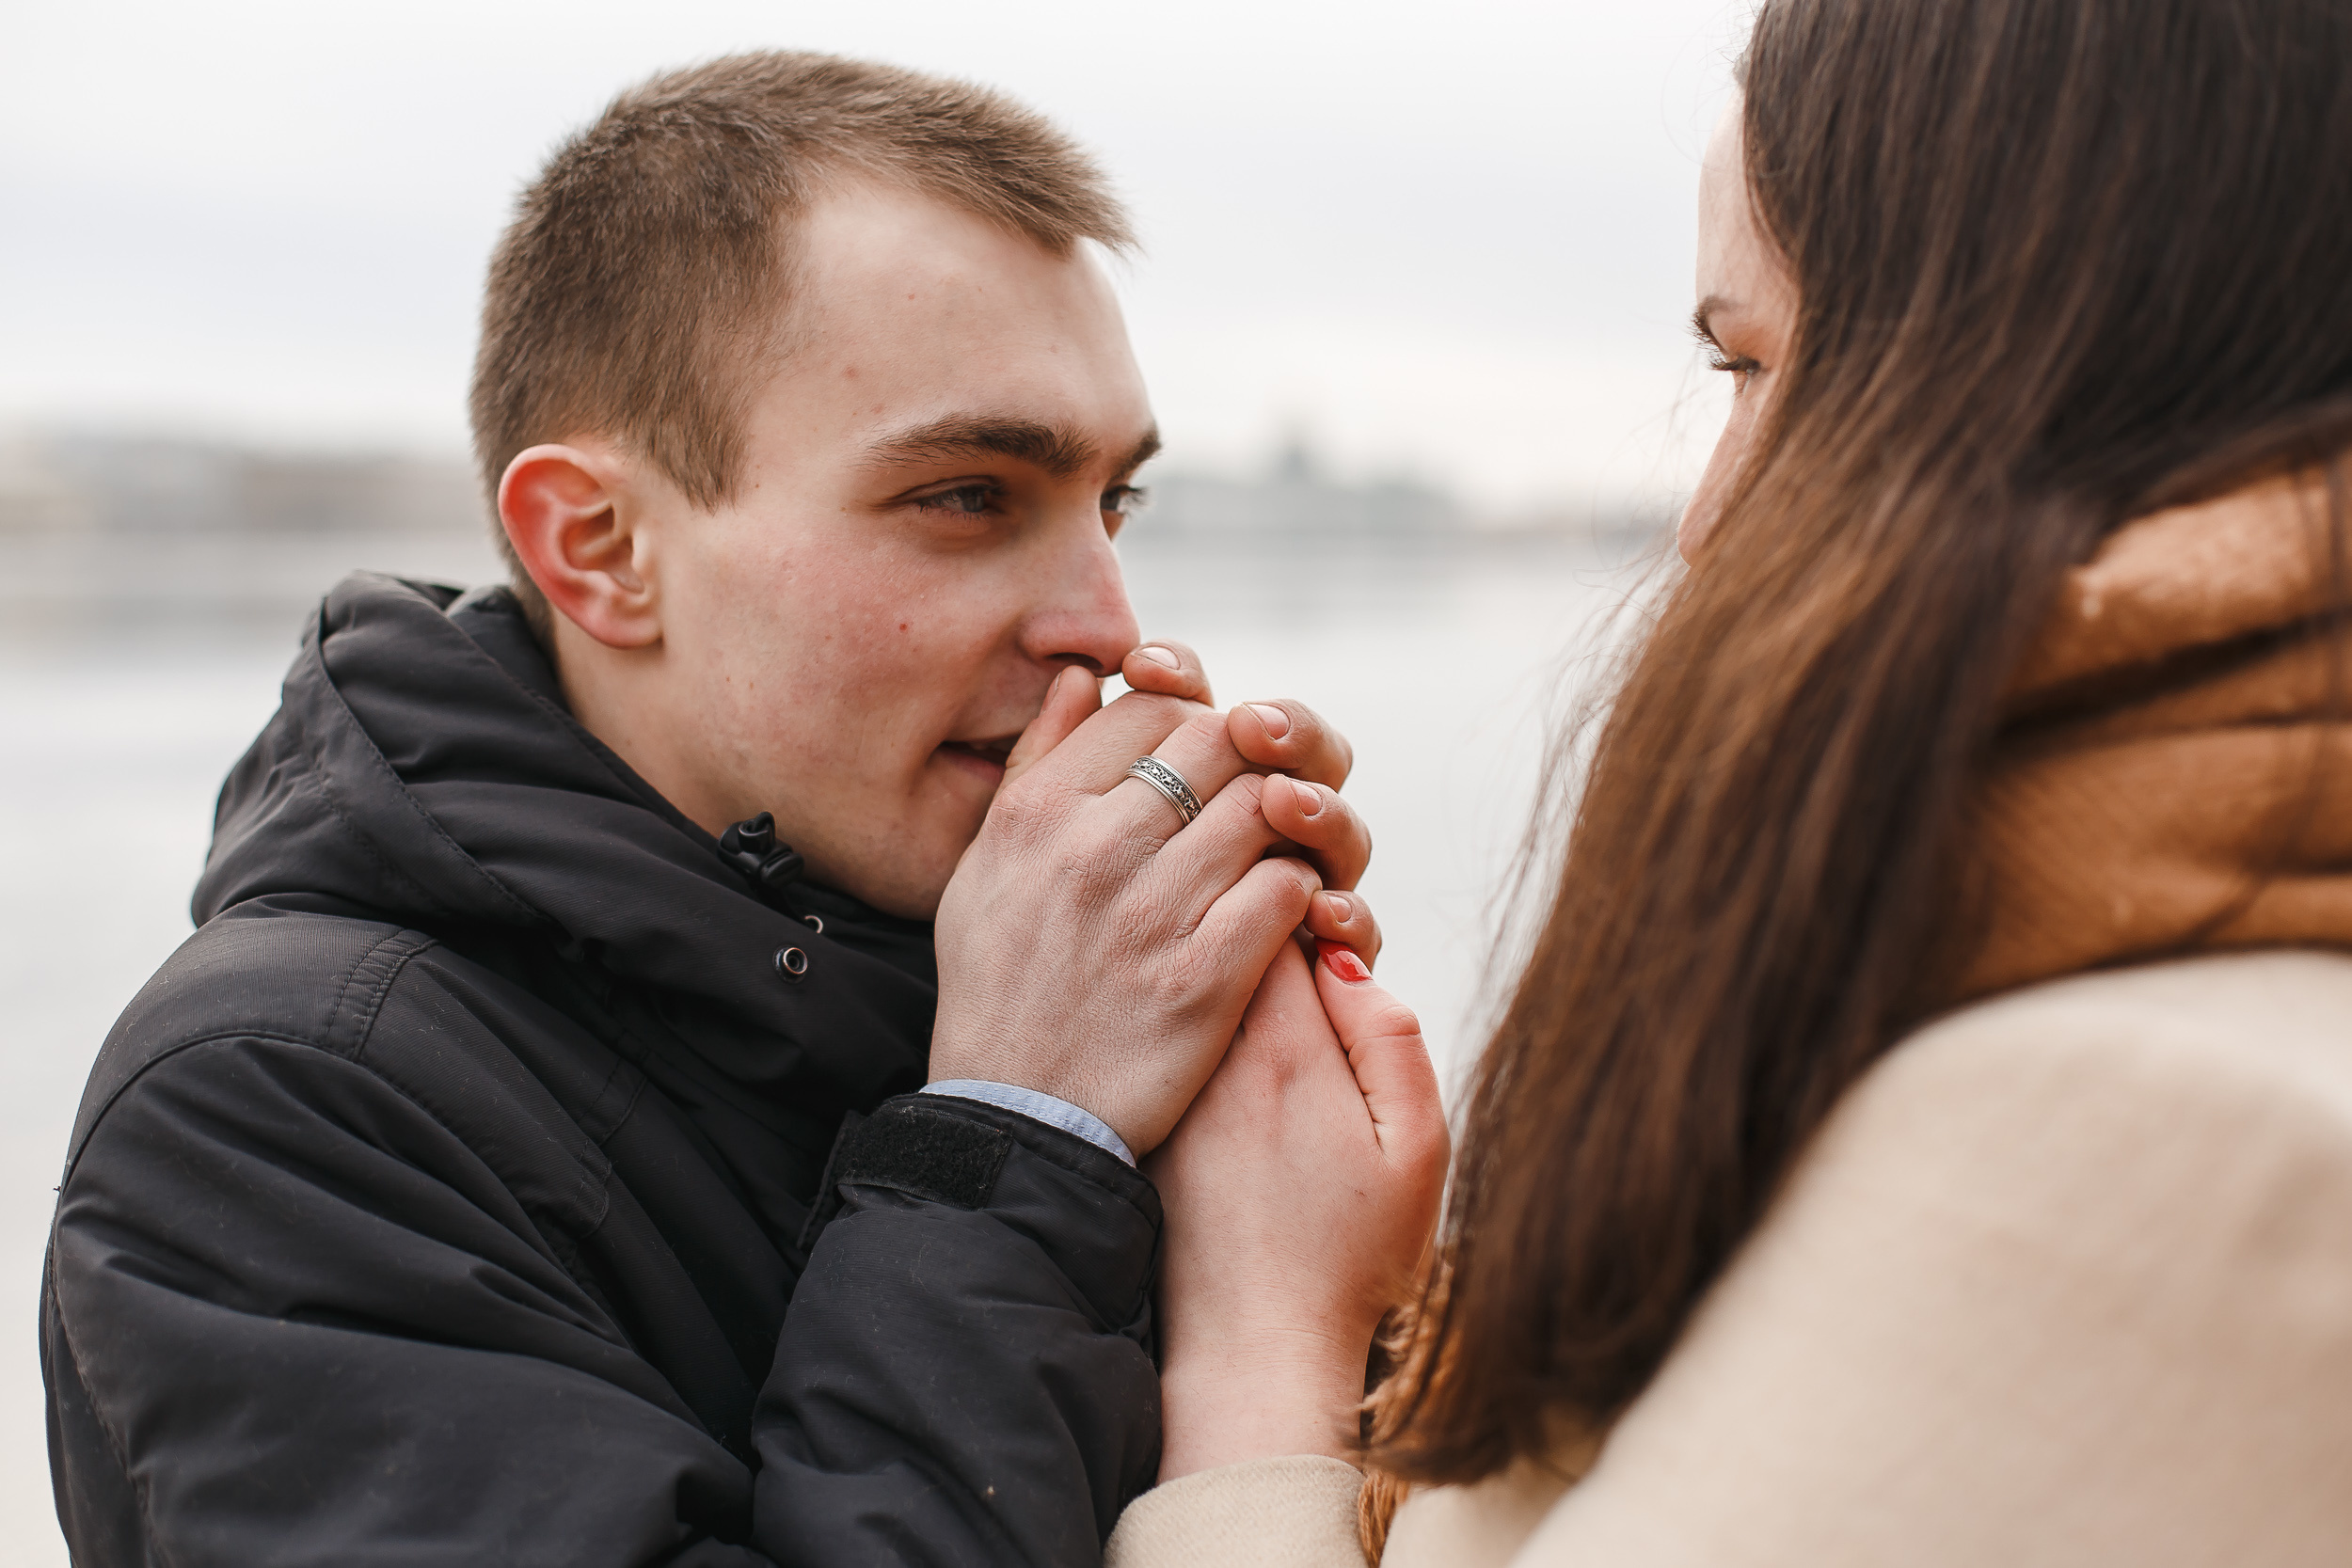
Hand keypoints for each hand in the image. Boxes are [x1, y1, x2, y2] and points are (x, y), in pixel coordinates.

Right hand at [929, 641, 1373, 1153]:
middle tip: (1254, 798)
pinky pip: (1286, 888)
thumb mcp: (984, 867)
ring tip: (1275, 850)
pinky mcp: (1205, 977)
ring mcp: (1152, 912)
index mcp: (1037, 813)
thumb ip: (1036, 764)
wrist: (1018, 1120)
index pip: (1149, 705)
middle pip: (1218, 743)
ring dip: (1287, 824)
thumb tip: (1083, 677)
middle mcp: (1093, 849)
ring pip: (1265, 807)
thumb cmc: (1002, 989)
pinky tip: (1283, 910)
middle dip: (1250, 762)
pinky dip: (1299, 891)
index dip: (1193, 719)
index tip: (1201, 763)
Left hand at [1149, 939, 1448, 1480]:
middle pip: (1220, 938)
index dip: (1302, 901)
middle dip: (1256, 927)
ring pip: (1190, 989)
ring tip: (1270, 1022)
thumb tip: (1343, 955)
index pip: (1276, 913)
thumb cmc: (1353, 1254)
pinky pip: (1166, 1043)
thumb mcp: (1415, 1148)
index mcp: (1287, 1049)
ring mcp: (1174, 1090)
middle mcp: (1214, 1059)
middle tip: (1297, 962)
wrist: (1255, 1349)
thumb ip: (1390, 1038)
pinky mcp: (1150, 1124)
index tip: (1326, 926)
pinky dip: (1187, 1029)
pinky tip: (1218, 1063)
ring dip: (1219, 978)